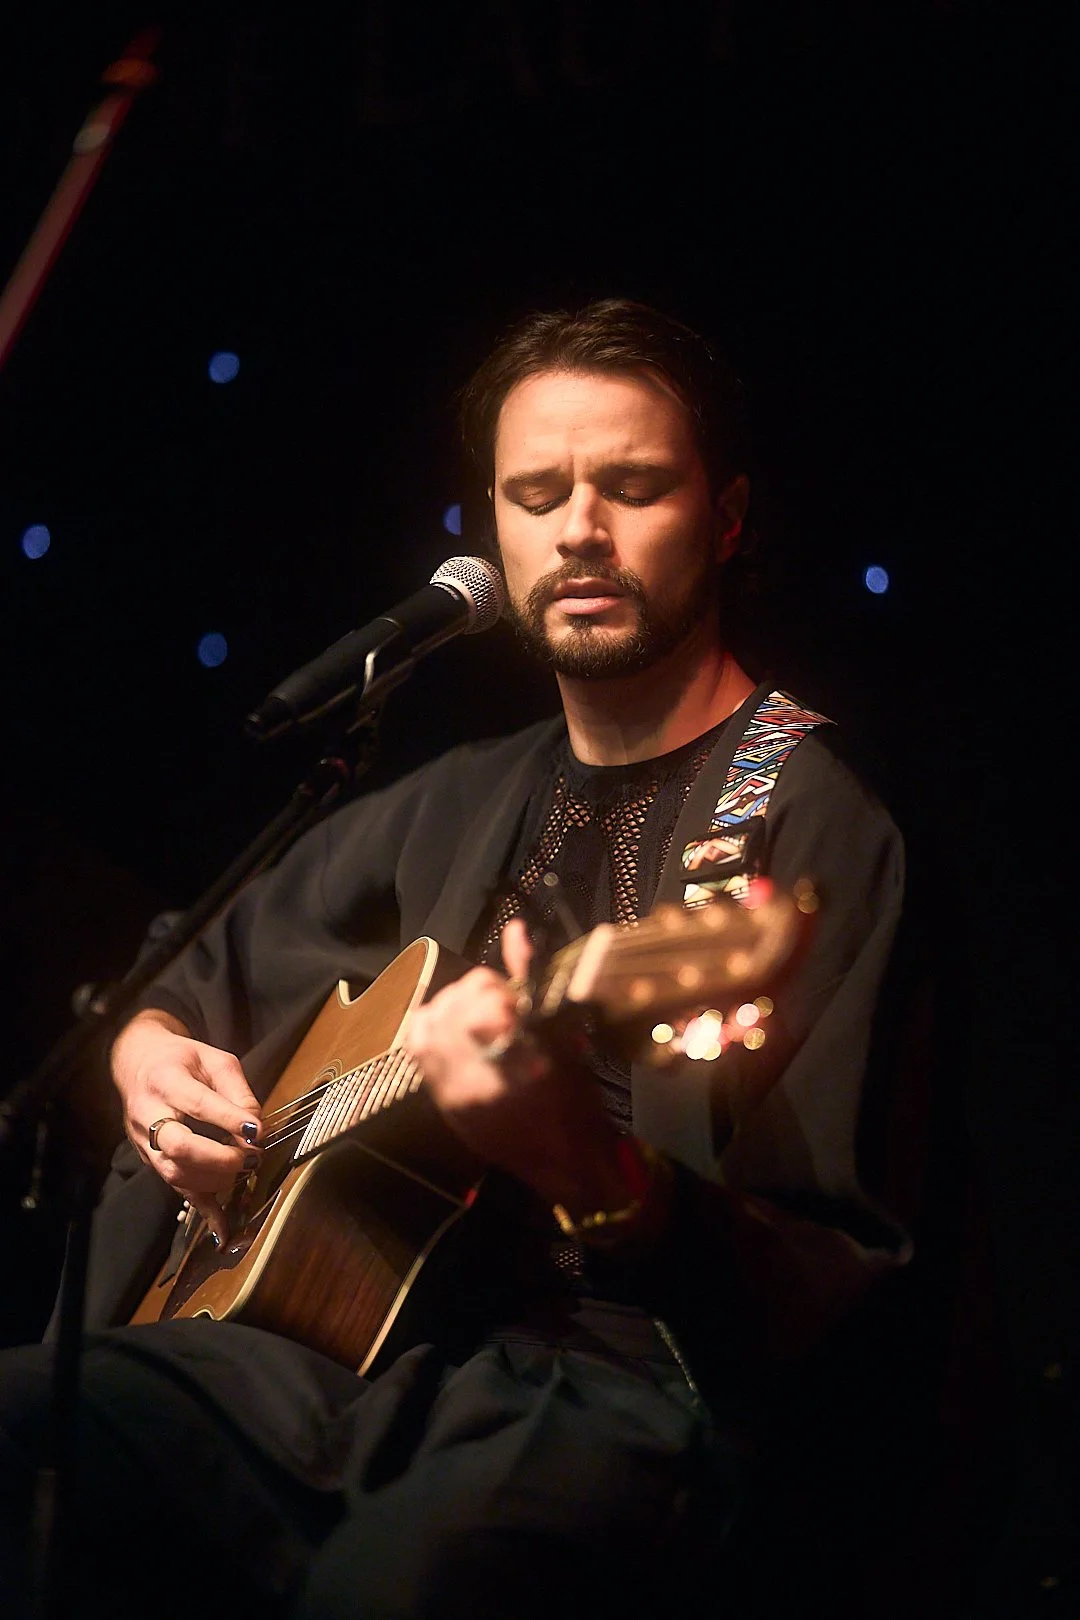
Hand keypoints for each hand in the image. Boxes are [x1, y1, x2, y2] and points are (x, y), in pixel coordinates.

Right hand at [112, 1010, 262, 1243]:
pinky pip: (176, 1191)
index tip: (257, 1131)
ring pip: (175, 1173)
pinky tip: (223, 1230)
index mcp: (166, 1080)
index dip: (229, 1120)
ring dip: (215, 1180)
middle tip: (250, 1158)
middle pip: (179, 1146)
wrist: (137, 1063)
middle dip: (219, 1159)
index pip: (197, 1104)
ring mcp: (145, 1142)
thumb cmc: (181, 1060)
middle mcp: (148, 1114)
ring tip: (244, 1171)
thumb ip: (237, 1090)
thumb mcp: (214, 1059)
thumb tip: (256, 1128)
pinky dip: (203, 1211)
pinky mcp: (150, 1161)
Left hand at [404, 921, 631, 1216]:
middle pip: (448, 1009)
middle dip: (471, 996)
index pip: (481, 1000)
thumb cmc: (577, 1105)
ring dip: (449, 1010)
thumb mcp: (565, 1040)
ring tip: (477, 1019)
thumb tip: (516, 931)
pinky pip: (418, 1052)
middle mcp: (473, 1080)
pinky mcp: (441, 1103)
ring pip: (426, 1027)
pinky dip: (433, 1032)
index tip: (515, 1000)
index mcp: (514, 1064)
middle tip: (498, 1007)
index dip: (496, 988)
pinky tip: (456, 1033)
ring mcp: (451, 1094)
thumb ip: (534, 982)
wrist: (566, 1166)